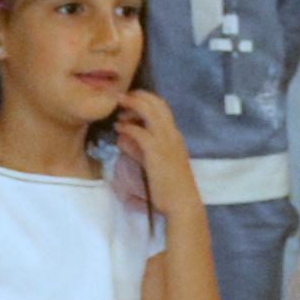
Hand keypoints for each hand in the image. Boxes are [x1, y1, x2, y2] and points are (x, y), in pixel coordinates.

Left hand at [111, 89, 205, 222]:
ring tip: (118, 107)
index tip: (130, 100)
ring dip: (132, 106)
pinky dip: (128, 128)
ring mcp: (166, 141)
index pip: (162, 107)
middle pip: (157, 103)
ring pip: (150, 112)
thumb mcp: (152, 163)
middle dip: (137, 96)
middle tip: (121, 97)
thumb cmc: (169, 187)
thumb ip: (137, 149)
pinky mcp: (157, 152)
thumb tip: (121, 138)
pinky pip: (140, 132)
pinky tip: (119, 129)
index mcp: (174, 135)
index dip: (146, 99)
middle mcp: (172, 134)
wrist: (181, 203)